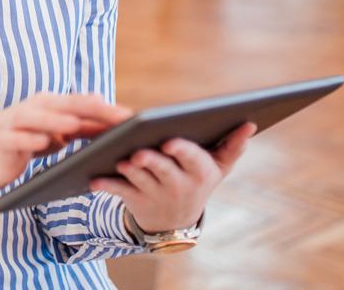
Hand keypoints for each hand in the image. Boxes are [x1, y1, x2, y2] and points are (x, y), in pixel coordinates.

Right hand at [0, 93, 131, 196]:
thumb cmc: (16, 143)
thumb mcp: (49, 134)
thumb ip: (74, 125)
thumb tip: (105, 110)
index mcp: (48, 107)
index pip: (83, 105)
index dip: (108, 111)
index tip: (136, 118)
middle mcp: (33, 109)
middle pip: (66, 105)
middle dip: (93, 110)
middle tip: (119, 117)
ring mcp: (14, 123)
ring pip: (38, 117)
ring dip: (57, 119)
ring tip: (78, 124)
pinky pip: (14, 138)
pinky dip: (27, 138)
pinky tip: (41, 142)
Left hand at [90, 122, 257, 232]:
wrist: (175, 220)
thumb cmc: (196, 179)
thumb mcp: (217, 167)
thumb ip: (232, 146)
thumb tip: (250, 124)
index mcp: (200, 172)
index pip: (192, 159)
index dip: (181, 151)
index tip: (170, 141)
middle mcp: (179, 185)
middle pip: (163, 170)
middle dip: (151, 161)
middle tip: (138, 153)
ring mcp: (156, 195)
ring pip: (140, 180)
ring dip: (128, 170)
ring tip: (119, 159)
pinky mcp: (135, 201)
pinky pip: (119, 192)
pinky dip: (106, 185)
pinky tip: (94, 178)